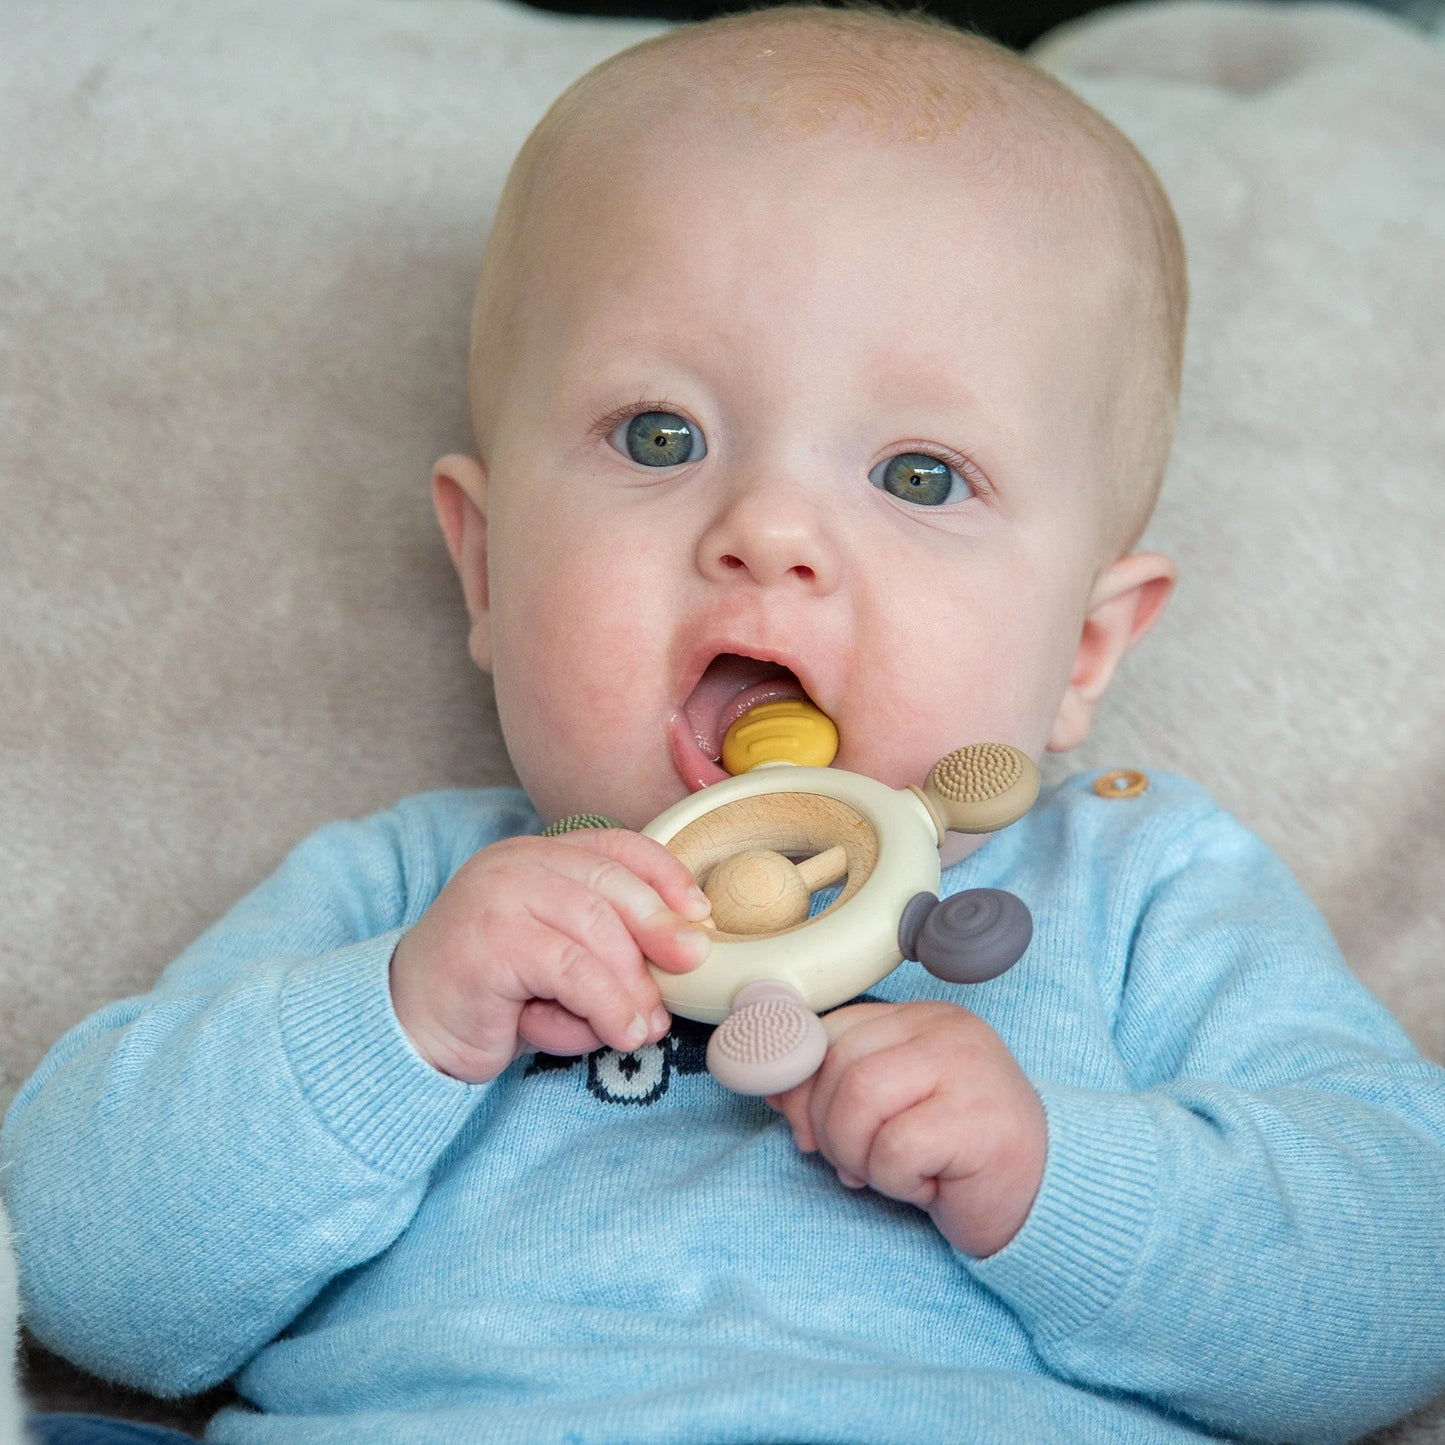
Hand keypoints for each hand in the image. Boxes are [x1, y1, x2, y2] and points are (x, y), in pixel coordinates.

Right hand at [390, 830, 711, 1083]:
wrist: (408, 1029)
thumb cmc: (495, 998)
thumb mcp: (562, 963)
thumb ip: (608, 948)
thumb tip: (683, 958)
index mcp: (536, 857)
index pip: (615, 846)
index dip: (665, 875)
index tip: (699, 914)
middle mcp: (515, 865)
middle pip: (611, 884)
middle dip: (660, 928)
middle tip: (689, 970)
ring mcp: (497, 897)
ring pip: (597, 930)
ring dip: (632, 985)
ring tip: (645, 1028)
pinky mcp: (488, 941)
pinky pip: (571, 970)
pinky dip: (605, 1006)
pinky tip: (616, 1034)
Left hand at [766, 1001, 1045, 1256]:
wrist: (1043, 1202)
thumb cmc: (956, 1158)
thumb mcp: (888, 1112)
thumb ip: (837, 1089)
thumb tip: (770, 1087)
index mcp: (921, 1019)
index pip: (833, 1027)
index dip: (801, 1080)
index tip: (800, 1125)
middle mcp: (945, 1030)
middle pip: (839, 1062)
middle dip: (828, 1127)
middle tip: (855, 1164)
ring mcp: (967, 1068)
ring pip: (858, 1098)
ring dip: (858, 1154)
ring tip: (894, 1174)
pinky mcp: (979, 1120)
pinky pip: (895, 1148)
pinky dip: (896, 1181)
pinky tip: (929, 1186)